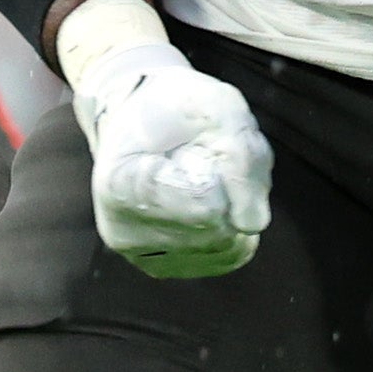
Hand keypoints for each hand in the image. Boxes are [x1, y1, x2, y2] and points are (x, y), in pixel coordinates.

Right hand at [56, 0, 271, 278]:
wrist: (136, 118)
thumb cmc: (174, 107)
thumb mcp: (215, 105)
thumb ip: (240, 155)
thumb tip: (253, 225)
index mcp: (119, 184)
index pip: (203, 204)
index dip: (223, 176)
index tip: (201, 150)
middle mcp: (120, 229)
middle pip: (217, 229)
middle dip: (232, 191)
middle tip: (205, 158)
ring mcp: (139, 253)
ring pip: (226, 246)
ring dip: (234, 208)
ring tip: (203, 177)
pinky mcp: (161, 266)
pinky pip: (225, 258)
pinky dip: (234, 227)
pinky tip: (210, 201)